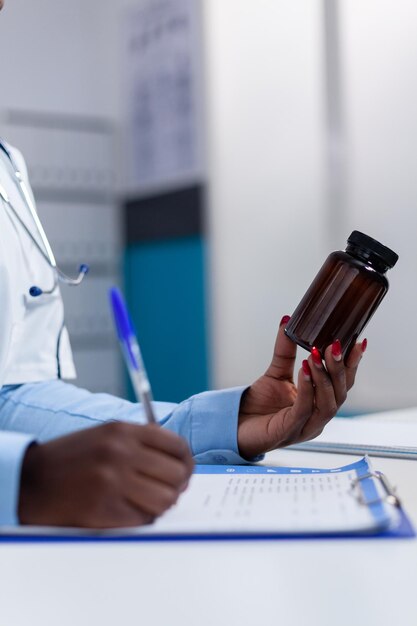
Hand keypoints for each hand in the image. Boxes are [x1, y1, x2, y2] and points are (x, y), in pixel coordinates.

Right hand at [19, 422, 193, 527]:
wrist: (32, 479)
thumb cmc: (74, 457)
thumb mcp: (107, 434)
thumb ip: (142, 442)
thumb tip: (180, 463)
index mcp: (124, 431)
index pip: (177, 446)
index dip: (186, 461)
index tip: (184, 471)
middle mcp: (120, 453)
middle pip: (177, 475)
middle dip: (177, 486)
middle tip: (168, 490)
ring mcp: (112, 482)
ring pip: (165, 500)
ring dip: (161, 505)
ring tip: (147, 502)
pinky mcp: (102, 510)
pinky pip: (143, 520)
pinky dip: (140, 519)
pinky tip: (127, 510)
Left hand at [237, 316, 365, 457]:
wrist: (235, 426)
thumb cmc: (259, 405)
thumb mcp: (276, 372)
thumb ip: (285, 349)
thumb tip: (288, 320)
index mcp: (320, 404)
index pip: (343, 383)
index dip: (352, 363)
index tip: (358, 341)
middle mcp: (318, 418)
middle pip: (341, 392)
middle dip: (340, 367)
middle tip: (335, 344)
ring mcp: (306, 427)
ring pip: (328, 403)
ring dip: (325, 376)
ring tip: (317, 354)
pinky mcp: (290, 431)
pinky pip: (305, 409)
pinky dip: (307, 387)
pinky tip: (305, 370)